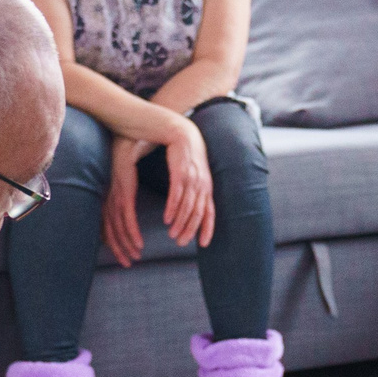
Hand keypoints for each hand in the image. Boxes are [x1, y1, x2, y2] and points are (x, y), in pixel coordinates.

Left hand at [102, 137, 145, 267]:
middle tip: (129, 264)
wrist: (128, 136)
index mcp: (109, 197)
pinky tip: (139, 243)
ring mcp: (115, 195)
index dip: (115, 243)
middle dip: (119, 249)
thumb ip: (125, 191)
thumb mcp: (125, 177)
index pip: (108, 226)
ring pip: (118, 228)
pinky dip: (132, 232)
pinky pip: (127, 217)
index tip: (124, 256)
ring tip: (136, 257)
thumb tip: (128, 204)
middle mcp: (109, 198)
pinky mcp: (124, 191)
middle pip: (111, 231)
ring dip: (126, 245)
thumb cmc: (128, 154)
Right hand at [158, 114, 215, 248]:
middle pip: (198, 213)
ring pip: (188, 206)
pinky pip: (177, 194)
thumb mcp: (194, 174)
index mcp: (206, 186)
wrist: (182, 132)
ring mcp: (192, 178)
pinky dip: (173, 208)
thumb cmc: (186, 155)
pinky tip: (167, 219)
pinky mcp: (181, 171)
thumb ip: (193, 190)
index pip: (210, 212)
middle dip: (190, 230)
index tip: (202, 244)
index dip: (207, 228)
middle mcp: (202, 184)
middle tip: (180, 243)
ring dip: (180, 223)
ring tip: (171, 234)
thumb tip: (190, 205)